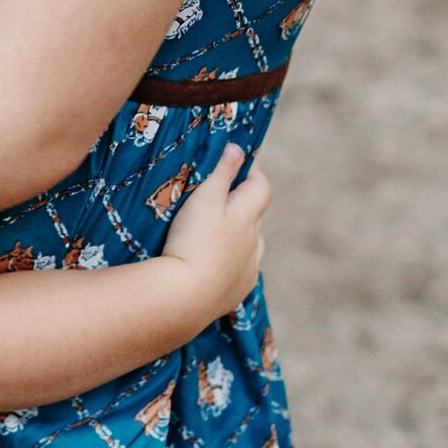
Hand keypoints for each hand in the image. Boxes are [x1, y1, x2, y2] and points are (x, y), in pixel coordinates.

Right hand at [163, 143, 269, 320]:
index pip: (261, 186)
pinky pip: (240, 270)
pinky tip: (214, 263)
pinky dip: (231, 261)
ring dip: (238, 234)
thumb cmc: (194, 242)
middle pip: (255, 215)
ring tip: (214, 232)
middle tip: (218, 195)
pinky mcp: (237, 291)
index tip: (238, 161)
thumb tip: (237, 149)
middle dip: (242, 202)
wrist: (186, 298)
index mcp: (249, 217)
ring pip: (250, 245)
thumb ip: (222, 174)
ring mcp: (248, 269)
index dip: (252, 171)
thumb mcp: (204, 200)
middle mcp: (255, 243)